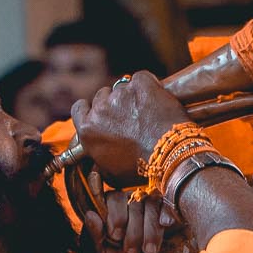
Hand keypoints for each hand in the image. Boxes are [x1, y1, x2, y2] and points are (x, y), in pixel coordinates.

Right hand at [69, 73, 190, 180]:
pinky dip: (149, 86)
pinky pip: (141, 79)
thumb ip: (98, 158)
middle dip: (115, 104)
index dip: (92, 108)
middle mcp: (100, 110)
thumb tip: (96, 157)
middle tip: (132, 117)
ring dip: (133, 97)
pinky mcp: (141, 84)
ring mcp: (120, 95)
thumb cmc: (143, 170)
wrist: (172, 157)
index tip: (103, 112)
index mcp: (88, 130)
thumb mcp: (112, 174)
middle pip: (102, 96)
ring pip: (123, 88)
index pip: (80, 108)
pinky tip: (157, 100)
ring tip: (149, 113)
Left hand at [84, 190, 175, 252]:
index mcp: (110, 209)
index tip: (115, 236)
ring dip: (150, 230)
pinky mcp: (171, 216)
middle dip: (133, 230)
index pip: (114, 198)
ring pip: (152, 206)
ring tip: (148, 252)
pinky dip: (166, 214)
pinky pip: (169, 206)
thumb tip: (91, 215)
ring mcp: (152, 208)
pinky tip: (165, 224)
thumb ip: (90, 237)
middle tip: (130, 252)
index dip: (116, 215)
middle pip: (134, 203)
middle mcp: (131, 203)